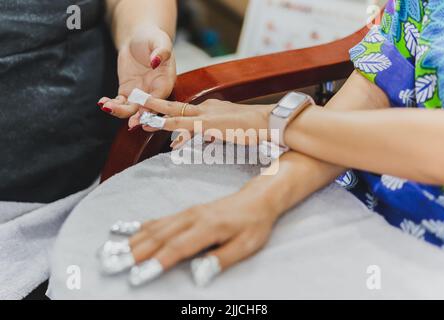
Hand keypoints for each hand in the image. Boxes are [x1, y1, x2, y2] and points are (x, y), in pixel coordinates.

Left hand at [98, 26, 176, 117]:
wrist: (139, 38)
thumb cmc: (153, 39)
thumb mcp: (160, 41)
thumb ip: (161, 51)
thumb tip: (156, 60)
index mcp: (166, 82)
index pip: (161, 98)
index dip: (153, 106)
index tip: (144, 112)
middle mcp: (154, 92)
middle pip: (147, 109)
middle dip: (138, 117)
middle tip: (131, 123)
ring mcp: (140, 94)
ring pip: (131, 109)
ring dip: (120, 112)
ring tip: (108, 107)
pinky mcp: (127, 92)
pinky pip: (120, 103)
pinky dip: (111, 105)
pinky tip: (103, 103)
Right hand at [124, 189, 280, 286]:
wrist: (256, 199)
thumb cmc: (252, 225)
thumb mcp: (246, 245)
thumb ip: (221, 260)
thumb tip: (199, 276)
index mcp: (207, 227)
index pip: (177, 248)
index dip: (156, 262)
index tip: (136, 275)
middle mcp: (192, 218)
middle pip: (157, 237)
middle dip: (132, 253)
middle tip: (109, 264)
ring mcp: (186, 213)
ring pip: (153, 228)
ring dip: (129, 241)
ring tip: (108, 251)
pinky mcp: (184, 212)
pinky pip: (157, 219)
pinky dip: (138, 226)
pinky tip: (122, 229)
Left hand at [126, 98, 274, 146]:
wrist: (267, 122)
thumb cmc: (254, 128)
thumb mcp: (231, 130)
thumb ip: (215, 133)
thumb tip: (205, 139)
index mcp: (211, 109)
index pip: (186, 111)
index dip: (170, 115)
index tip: (157, 117)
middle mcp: (206, 108)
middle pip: (176, 107)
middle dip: (156, 104)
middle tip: (139, 100)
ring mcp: (206, 115)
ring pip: (175, 112)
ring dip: (156, 113)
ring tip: (139, 113)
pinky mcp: (208, 123)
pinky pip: (182, 123)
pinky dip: (167, 124)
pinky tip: (155, 124)